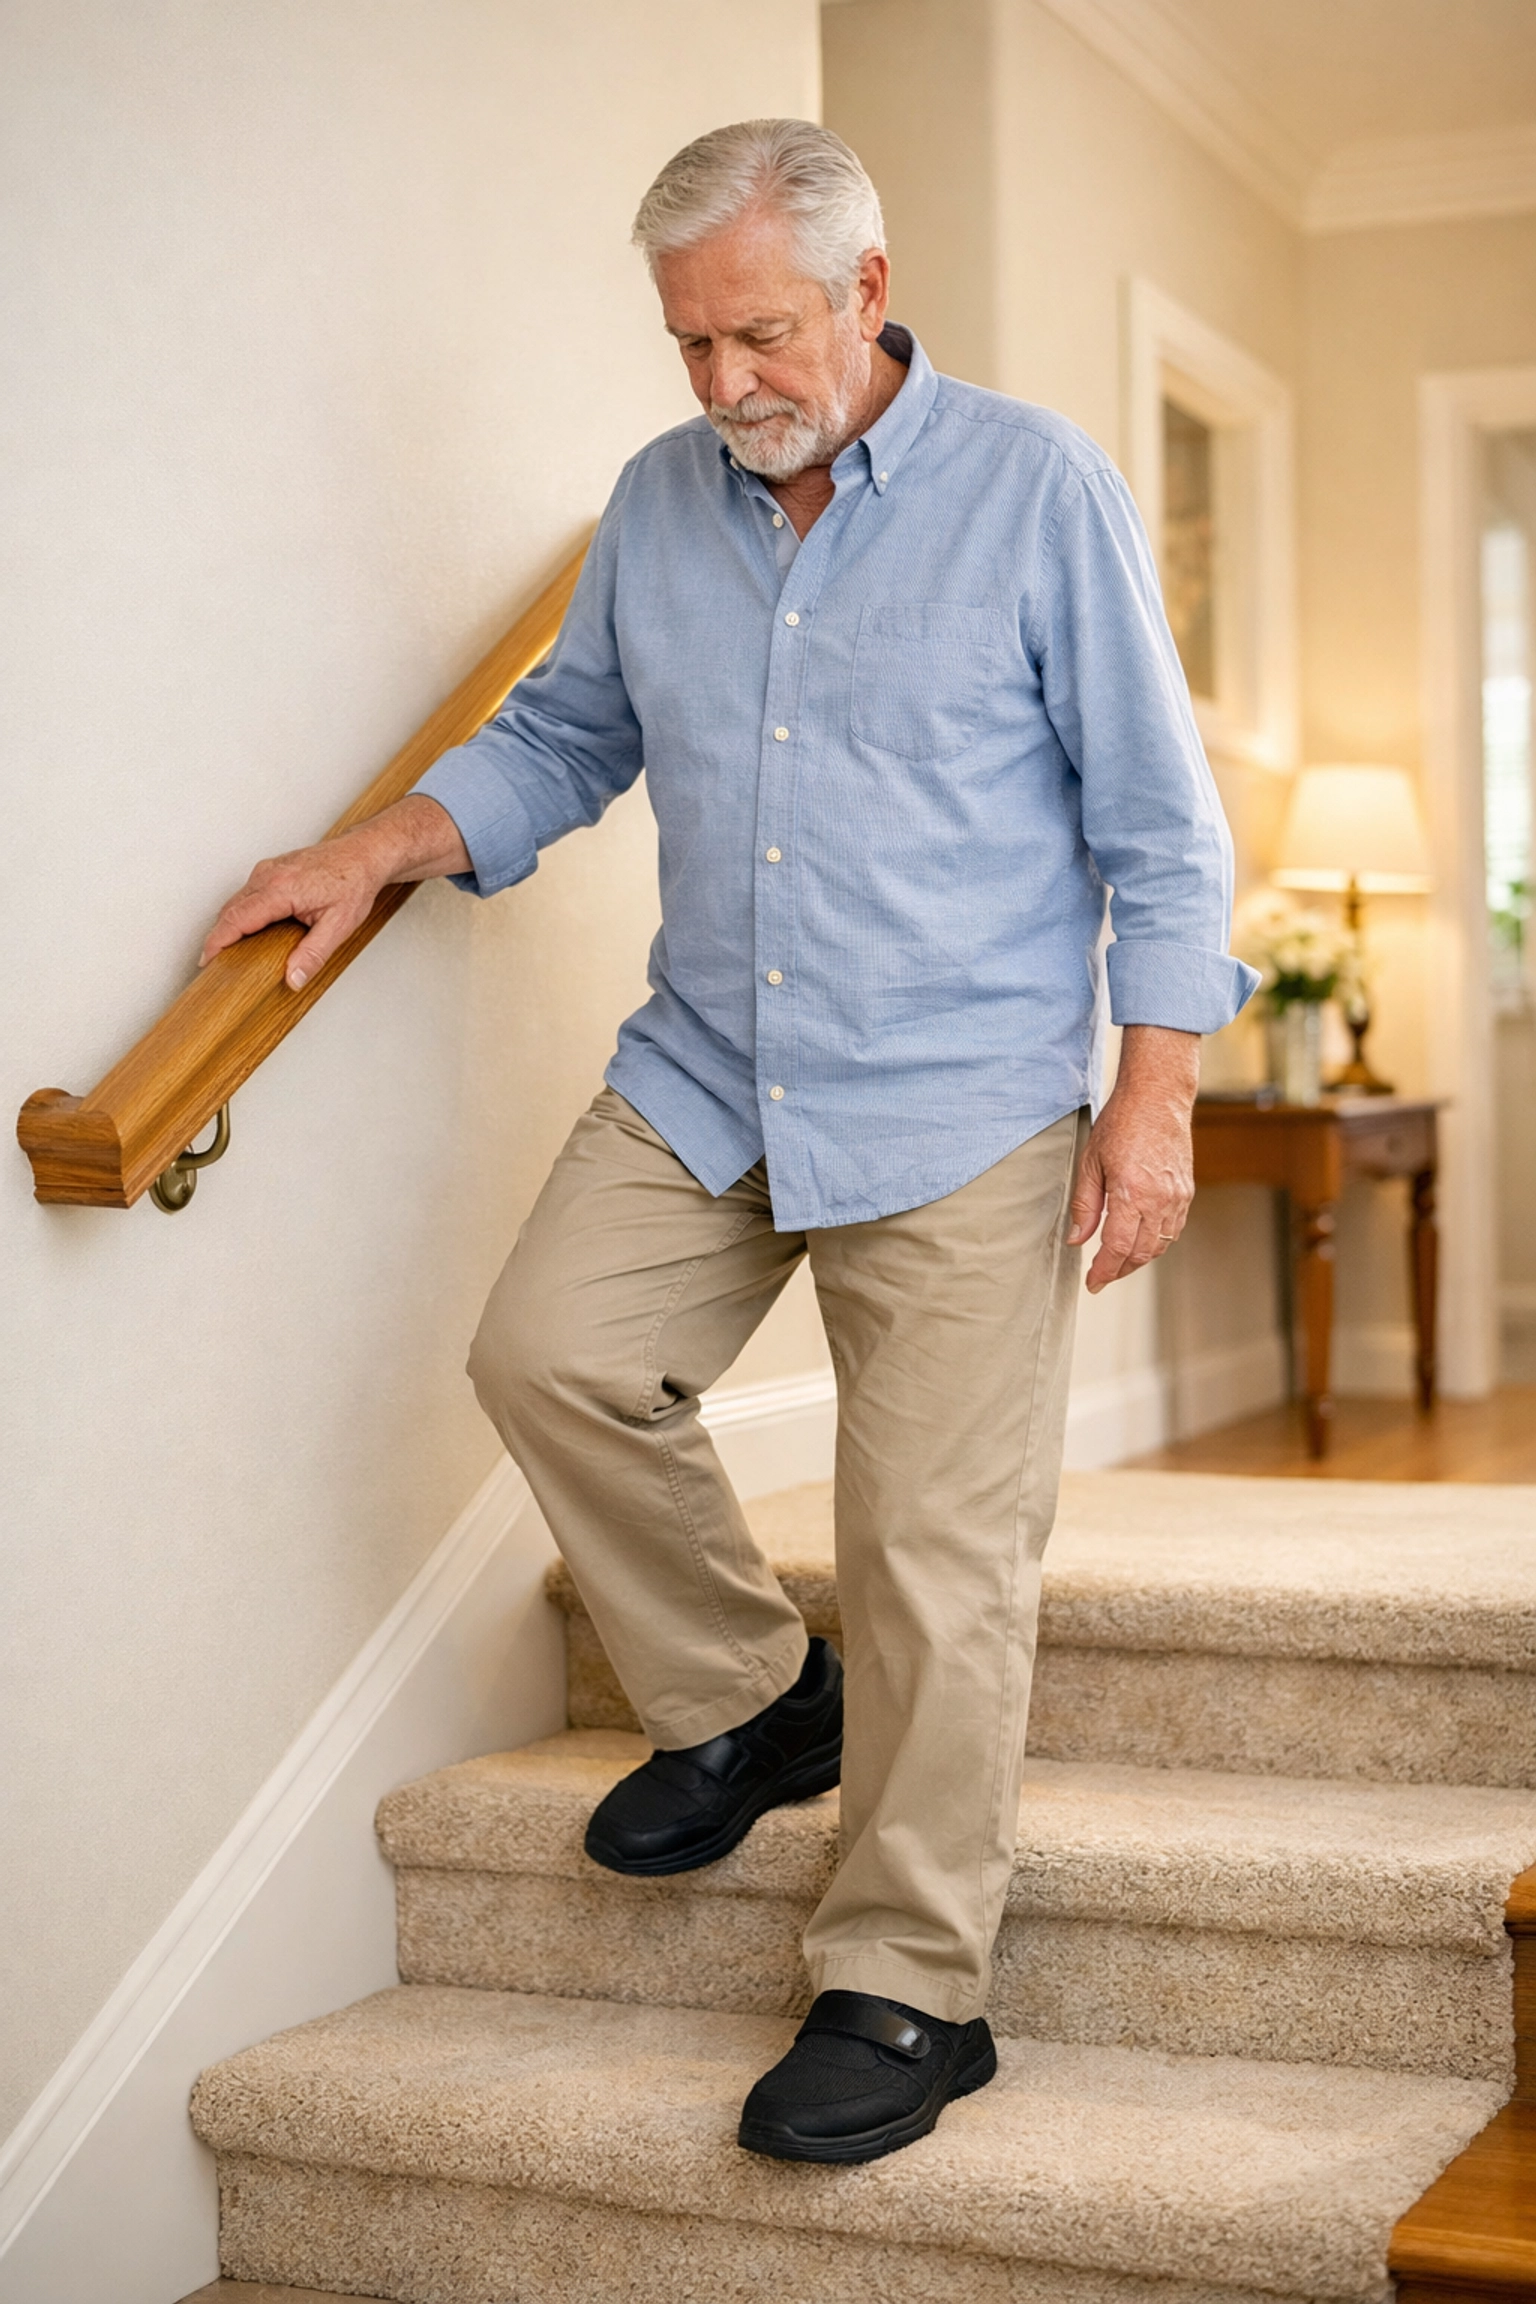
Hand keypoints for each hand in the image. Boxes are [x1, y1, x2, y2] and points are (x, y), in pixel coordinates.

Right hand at [200, 795, 468, 990]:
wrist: (364, 854)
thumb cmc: (354, 882)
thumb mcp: (339, 925)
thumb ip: (313, 954)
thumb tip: (293, 979)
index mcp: (280, 889)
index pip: (236, 919)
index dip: (218, 942)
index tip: (207, 961)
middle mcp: (267, 875)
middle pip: (229, 911)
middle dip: (217, 938)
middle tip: (213, 964)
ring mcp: (267, 869)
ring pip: (235, 901)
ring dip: (228, 926)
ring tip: (226, 953)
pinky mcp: (270, 869)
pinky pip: (245, 894)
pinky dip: (239, 913)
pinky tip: (245, 931)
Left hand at [1066, 1025, 1198, 1293]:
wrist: (1158, 1097)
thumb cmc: (1120, 1124)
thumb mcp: (1091, 1162)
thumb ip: (1085, 1205)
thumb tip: (1077, 1240)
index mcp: (1131, 1193)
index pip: (1118, 1248)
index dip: (1104, 1271)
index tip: (1092, 1283)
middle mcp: (1159, 1200)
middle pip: (1140, 1252)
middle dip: (1120, 1270)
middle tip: (1101, 1277)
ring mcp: (1177, 1197)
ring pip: (1159, 1244)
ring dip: (1138, 1259)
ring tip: (1117, 1263)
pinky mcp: (1186, 1192)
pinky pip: (1173, 1229)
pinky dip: (1155, 1242)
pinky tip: (1139, 1241)